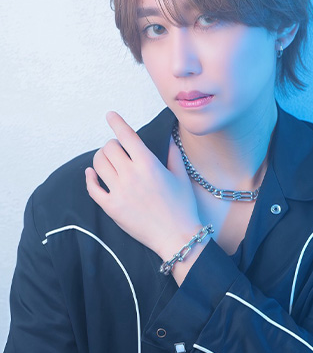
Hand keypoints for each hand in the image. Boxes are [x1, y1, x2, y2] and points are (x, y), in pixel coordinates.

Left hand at [85, 111, 202, 257]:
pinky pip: (92, 188)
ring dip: (100, 159)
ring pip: (98, 164)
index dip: (116, 122)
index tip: (110, 115)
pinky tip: (92, 174)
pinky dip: (90, 178)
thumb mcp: (181, 176)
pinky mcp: (111, 207)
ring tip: (107, 161)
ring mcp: (119, 192)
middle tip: (117, 150)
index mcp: (148, 164)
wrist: (177, 236)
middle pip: (109, 148)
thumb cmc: (182, 207)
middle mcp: (131, 175)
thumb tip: (170, 139)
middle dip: (112, 145)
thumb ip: (173, 154)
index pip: (127, 135)